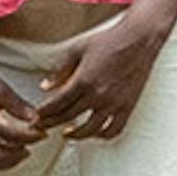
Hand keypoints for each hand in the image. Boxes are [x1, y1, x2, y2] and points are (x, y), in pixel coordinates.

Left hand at [44, 8, 171, 141]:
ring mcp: (113, 103)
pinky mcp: (127, 106)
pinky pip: (114, 130)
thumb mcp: (78, 49)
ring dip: (75, 135)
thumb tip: (45, 86)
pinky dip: (102, 136)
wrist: (138, 39)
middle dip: (52, 123)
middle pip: (68, 117)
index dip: (44, 113)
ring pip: (90, 130)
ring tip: (66, 134)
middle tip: (43, 126)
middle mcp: (98, 95)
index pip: (57, 104)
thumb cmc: (110, 41)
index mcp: (83, 80)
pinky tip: (95, 133)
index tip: (37, 116)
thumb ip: (59, 69)